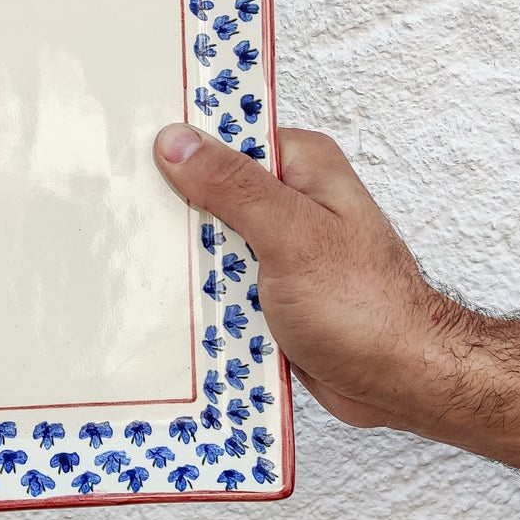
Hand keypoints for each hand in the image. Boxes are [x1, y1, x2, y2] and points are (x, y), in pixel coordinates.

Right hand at [153, 124, 472, 431]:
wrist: (400, 381)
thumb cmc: (365, 307)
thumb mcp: (292, 235)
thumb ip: (234, 186)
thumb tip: (177, 142)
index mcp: (302, 168)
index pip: (227, 137)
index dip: (180, 145)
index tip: (125, 152)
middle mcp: (290, 204)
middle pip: (208, 194)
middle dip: (174, 212)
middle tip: (119, 219)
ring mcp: (278, 252)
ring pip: (210, 246)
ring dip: (185, 265)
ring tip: (132, 269)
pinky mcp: (270, 296)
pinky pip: (220, 289)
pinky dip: (201, 301)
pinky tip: (167, 311)